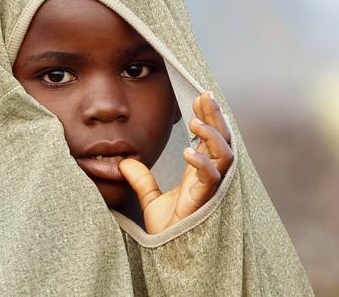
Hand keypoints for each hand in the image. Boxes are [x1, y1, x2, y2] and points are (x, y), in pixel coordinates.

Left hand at [118, 91, 233, 233]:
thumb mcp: (149, 198)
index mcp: (200, 172)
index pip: (209, 138)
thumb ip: (141, 178)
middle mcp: (210, 177)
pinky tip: (188, 152)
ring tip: (195, 122)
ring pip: (225, 154)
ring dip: (211, 135)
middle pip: (222, 139)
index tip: (199, 96)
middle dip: (215, 116)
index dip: (207, 117)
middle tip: (205, 96)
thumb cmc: (167, 228)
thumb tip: (124, 161)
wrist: (168, 254)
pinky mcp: (206, 202)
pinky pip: (212, 178)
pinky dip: (202, 163)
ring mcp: (211, 188)